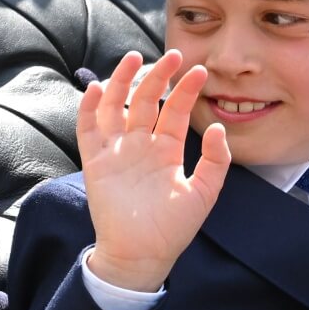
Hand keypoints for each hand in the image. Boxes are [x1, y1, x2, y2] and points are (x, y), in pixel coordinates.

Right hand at [78, 50, 230, 291]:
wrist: (143, 255)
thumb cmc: (174, 228)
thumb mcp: (204, 193)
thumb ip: (215, 162)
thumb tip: (219, 128)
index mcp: (167, 150)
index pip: (176, 111)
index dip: (186, 90)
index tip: (200, 70)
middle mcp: (141, 145)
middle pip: (146, 101)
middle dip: (158, 77)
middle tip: (173, 55)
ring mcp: (117, 151)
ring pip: (116, 107)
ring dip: (123, 82)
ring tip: (133, 58)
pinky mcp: (96, 161)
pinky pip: (89, 129)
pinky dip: (91, 107)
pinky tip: (100, 88)